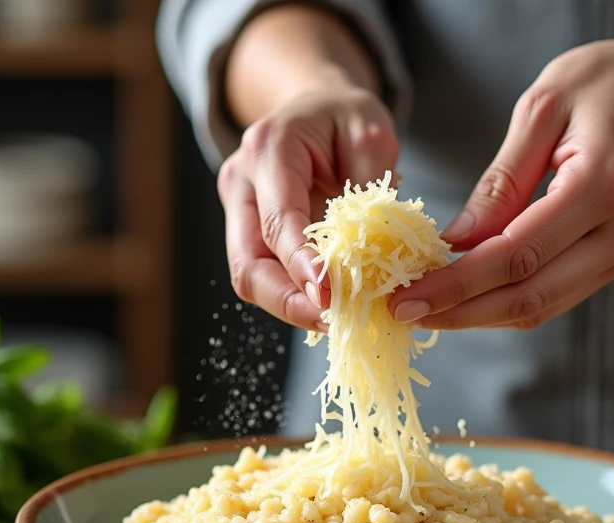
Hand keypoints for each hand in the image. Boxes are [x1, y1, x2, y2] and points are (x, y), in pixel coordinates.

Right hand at [218, 82, 397, 330]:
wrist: (314, 111)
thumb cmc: (343, 117)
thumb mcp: (371, 130)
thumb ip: (372, 183)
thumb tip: (374, 244)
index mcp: (269, 148)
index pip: (277, 218)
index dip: (299, 263)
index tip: (326, 295)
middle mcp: (242, 181)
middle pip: (248, 261)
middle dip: (287, 300)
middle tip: (332, 321)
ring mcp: (239, 210)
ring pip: (250, 276)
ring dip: (290, 306)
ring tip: (335, 320)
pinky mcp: (248, 232)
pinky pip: (264, 274)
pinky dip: (293, 296)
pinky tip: (326, 307)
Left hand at [389, 29, 613, 329]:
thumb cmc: (613, 80)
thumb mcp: (544, 107)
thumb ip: (501, 180)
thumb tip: (457, 241)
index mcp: (605, 185)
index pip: (515, 255)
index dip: (456, 284)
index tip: (405, 296)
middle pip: (531, 295)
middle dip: (462, 312)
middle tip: (405, 312)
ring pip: (546, 304)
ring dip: (483, 313)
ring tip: (430, 308)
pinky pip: (562, 290)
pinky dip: (513, 296)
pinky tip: (473, 292)